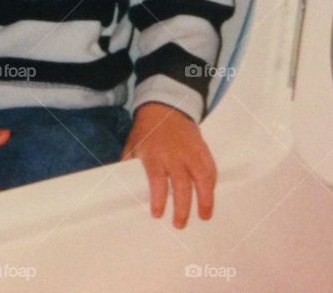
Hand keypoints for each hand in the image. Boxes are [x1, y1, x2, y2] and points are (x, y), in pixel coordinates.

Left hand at [121, 102, 215, 227]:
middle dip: (182, 207)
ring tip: (204, 216)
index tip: (157, 214)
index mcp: (155, 155)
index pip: (157, 181)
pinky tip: (209, 196)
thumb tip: (121, 187)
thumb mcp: (133, 146)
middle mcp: (174, 155)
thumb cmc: (147, 130)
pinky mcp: (203, 149)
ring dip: (205, 199)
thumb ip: (130, 166)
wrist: (166, 107)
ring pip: (202, 178)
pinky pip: (210, 168)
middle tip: (179, 224)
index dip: (159, 199)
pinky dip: (211, 184)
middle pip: (181, 185)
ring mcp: (191, 152)